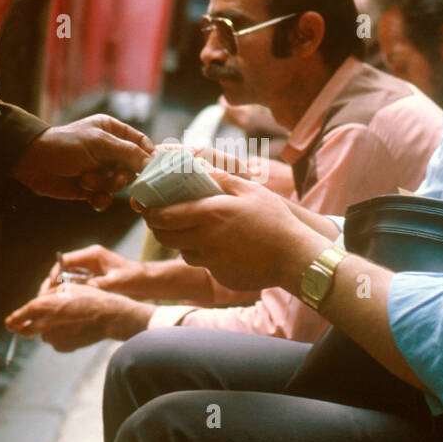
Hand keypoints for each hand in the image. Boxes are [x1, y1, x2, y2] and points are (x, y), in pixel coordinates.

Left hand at [5, 283, 152, 351]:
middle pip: (25, 330)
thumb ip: (47, 297)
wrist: (108, 316)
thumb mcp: (66, 289)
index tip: (8, 323)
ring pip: (45, 335)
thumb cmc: (88, 297)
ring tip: (69, 321)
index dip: (13, 320)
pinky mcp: (63, 347)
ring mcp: (52, 337)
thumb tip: (37, 303)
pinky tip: (76, 329)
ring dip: (49, 330)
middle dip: (24, 328)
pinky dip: (62, 337)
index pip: (18, 316)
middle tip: (26, 326)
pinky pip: (58, 342)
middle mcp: (43, 323)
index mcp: (41, 306)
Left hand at [12, 115, 153, 208]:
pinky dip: (99, 199)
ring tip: (86, 181)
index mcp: (113, 131)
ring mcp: (100, 169)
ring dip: (104, 185)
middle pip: (133, 168)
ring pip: (119, 185)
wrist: (33, 163)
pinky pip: (106, 198)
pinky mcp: (91, 188)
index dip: (149, 156)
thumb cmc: (65, 145)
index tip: (153, 170)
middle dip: (120, 176)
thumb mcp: (99, 144)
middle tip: (112, 177)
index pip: (142, 142)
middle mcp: (109, 150)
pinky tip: (89, 197)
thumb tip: (153, 163)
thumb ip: (128, 153)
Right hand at [38, 244, 149, 297]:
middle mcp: (89, 261)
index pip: (66, 260)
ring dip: (59, 291)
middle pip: (63, 270)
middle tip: (43, 298)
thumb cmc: (134, 279)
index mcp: (93, 255)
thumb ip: (98, 285)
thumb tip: (79, 291)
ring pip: (67, 279)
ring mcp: (90, 271)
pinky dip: (69, 295)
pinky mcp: (93, 280)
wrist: (147, 282)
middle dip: (52, 284)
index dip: (55, 273)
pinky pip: (76, 287)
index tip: (50, 286)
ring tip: (49, 304)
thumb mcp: (115, 283)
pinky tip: (63, 307)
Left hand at [139, 169, 325, 293]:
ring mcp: (211, 261)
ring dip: (182, 241)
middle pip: (165, 237)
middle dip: (158, 227)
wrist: (295, 257)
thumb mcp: (249, 189)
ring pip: (182, 251)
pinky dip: (204, 255)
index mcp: (209, 213)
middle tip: (162, 218)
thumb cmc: (274, 219)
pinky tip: (221, 246)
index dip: (150, 212)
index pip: (163, 216)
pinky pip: (203, 264)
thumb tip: (195, 165)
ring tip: (197, 229)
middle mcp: (205, 240)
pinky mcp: (219, 276)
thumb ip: (219, 177)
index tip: (147, 206)